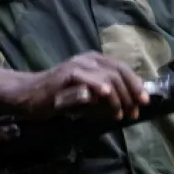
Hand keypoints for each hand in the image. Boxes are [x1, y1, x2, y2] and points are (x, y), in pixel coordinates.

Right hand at [12, 52, 148, 122]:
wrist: (29, 95)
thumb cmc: (59, 96)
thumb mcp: (87, 94)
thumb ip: (105, 95)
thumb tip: (131, 102)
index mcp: (95, 61)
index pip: (122, 68)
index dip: (136, 84)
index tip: (144, 102)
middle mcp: (88, 59)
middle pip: (118, 72)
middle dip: (130, 94)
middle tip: (133, 113)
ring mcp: (76, 66)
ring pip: (106, 77)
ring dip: (117, 98)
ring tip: (119, 114)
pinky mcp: (65, 76)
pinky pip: (85, 79)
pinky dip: (97, 87)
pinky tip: (105, 95)